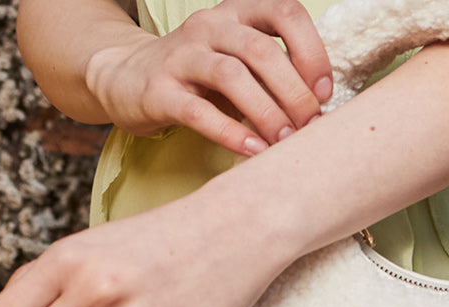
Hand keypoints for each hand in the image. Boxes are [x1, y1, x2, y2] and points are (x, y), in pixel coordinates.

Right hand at [84, 0, 332, 155]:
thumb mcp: (238, 58)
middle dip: (294, 92)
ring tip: (285, 141)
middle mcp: (209, 25)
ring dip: (266, 112)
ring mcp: (181, 56)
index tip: (324, 91)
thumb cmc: (198, 74)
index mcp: (237, 11)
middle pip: (261, 50)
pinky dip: (231, 133)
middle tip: (310, 125)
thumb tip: (322, 110)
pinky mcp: (158, 90)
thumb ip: (275, 72)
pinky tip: (253, 151)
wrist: (124, 77)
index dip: (312, 51)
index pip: (285, 12)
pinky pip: (199, 112)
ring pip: (232, 76)